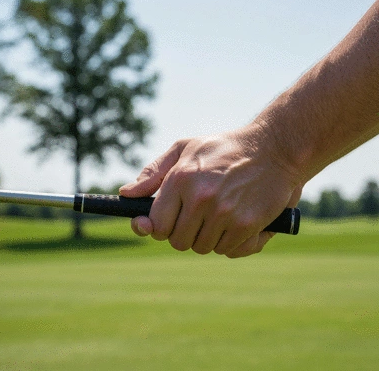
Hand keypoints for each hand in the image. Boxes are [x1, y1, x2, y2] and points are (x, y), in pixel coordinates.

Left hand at [120, 126, 301, 257]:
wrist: (274, 149)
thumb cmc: (224, 149)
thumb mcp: (185, 149)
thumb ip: (153, 172)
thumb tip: (126, 194)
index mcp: (180, 179)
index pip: (156, 225)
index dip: (160, 227)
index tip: (168, 223)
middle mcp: (200, 198)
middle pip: (178, 242)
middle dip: (185, 233)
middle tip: (199, 215)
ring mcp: (225, 214)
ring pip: (203, 248)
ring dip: (208, 237)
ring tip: (220, 214)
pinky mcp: (247, 225)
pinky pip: (228, 251)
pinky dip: (230, 241)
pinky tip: (237, 221)